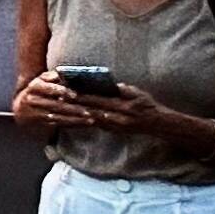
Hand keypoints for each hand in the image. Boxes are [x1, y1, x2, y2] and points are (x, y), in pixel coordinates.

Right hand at [10, 75, 93, 129]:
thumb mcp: (40, 81)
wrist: (21, 109)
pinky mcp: (43, 123)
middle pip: (56, 105)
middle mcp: (34, 100)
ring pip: (59, 117)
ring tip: (90, 119)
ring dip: (75, 119)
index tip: (74, 94)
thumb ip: (51, 77)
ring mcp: (38, 113)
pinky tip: (84, 123)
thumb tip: (61, 73)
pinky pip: (60, 124)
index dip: (61, 91)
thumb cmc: (36, 92)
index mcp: (34, 87)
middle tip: (88, 111)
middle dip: (73, 109)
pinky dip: (73, 124)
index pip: (48, 88)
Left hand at [56, 85, 189, 144]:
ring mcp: (114, 126)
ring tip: (59, 110)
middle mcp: (117, 118)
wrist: (158, 124)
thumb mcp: (135, 92)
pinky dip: (83, 121)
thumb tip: (105, 83)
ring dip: (75, 115)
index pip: (97, 99)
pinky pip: (95, 125)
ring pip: (90, 119)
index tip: (67, 89)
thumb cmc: (147, 104)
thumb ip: (120, 88)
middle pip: (91, 109)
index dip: (82, 94)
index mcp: (122, 105)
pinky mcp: (112, 130)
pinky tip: (71, 119)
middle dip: (74, 104)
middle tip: (57, 98)